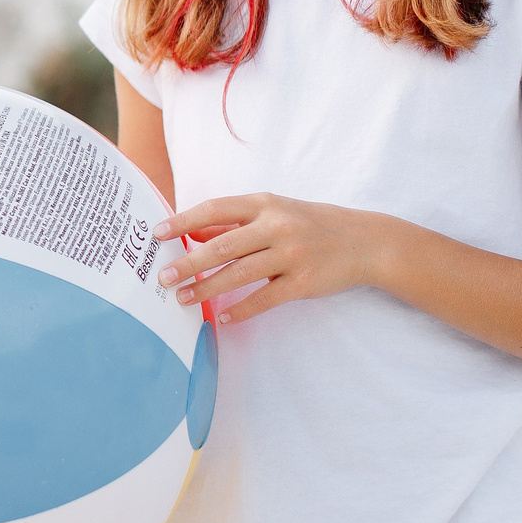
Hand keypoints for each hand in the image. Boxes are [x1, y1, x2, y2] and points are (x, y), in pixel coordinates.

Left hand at [154, 194, 405, 324]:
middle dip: (188, 262)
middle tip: (163, 277)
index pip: (215, 209)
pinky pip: (265, 299)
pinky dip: (241, 310)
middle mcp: (276, 226)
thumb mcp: (273, 212)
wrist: (365, 241)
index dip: (183, 221)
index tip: (157, 234)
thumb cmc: (310, 224)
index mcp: (264, 203)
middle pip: (222, 245)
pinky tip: (222, 318)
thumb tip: (191, 233)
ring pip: (239, 273)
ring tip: (183, 299)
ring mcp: (291, 254)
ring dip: (207, 288)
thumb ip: (234, 223)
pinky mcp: (303, 282)